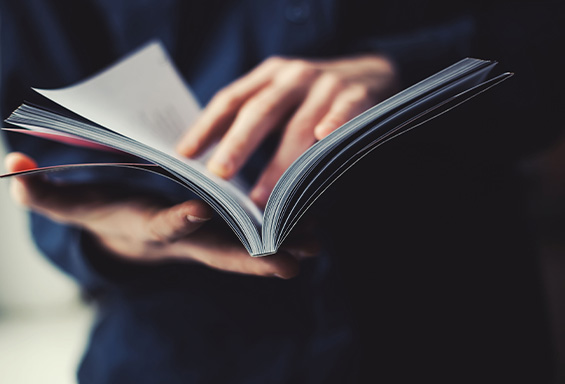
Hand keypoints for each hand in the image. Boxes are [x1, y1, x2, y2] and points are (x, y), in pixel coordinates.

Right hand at [5, 152, 310, 278]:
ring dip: (282, 247)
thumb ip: (44, 193)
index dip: (179, 220)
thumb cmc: (106, 214)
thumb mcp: (74, 204)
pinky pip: (260, 237)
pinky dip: (284, 233)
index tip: (198, 211)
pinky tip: (314, 223)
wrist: (129, 231)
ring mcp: (210, 238)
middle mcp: (188, 238)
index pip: (167, 226)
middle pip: (222, 251)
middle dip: (254, 255)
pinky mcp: (225, 231)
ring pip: (251, 249)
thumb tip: (14, 172)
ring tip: (317, 241)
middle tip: (291, 257)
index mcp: (153, 226)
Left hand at [177, 54, 398, 207]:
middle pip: (260, 110)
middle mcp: (294, 76)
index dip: (206, 126)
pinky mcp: (358, 95)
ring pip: (299, 125)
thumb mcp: (283, 98)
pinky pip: (345, 112)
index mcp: (269, 75)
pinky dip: (335, 123)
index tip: (184, 154)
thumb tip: (218, 160)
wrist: (372, 72)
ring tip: (262, 197)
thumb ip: (257, 118)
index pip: (231, 99)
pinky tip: (323, 138)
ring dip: (280, 162)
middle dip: (238, 144)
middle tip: (219, 175)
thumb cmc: (315, 97)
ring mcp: (327, 84)